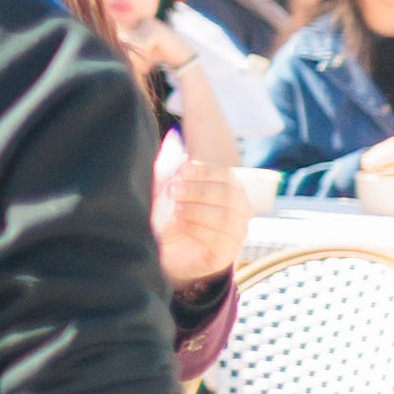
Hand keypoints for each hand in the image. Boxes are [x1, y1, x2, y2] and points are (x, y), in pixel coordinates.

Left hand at [153, 113, 247, 292]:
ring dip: (199, 210)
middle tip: (172, 191)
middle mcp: (236, 211)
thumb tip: (173, 138)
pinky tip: (182, 225)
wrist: (157, 250)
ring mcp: (234, 234)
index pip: (228, 176)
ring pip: (228, 217)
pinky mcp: (225, 255)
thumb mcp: (164, 189)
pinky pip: (222, 240)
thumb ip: (170, 166)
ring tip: (176, 209)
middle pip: (231, 195)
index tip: (183, 169)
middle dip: (200, 190)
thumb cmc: (163, 214)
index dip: (206, 171)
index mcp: (226, 190)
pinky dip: (200, 230)